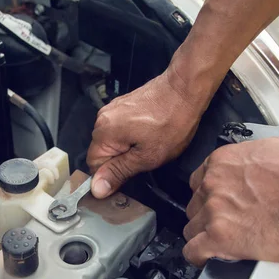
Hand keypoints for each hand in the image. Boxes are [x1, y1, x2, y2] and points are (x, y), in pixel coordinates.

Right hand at [87, 70, 206, 198]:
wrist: (184, 89)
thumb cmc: (171, 123)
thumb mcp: (147, 157)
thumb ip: (118, 173)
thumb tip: (96, 189)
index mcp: (104, 133)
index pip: (94, 166)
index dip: (110, 177)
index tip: (129, 178)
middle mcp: (102, 119)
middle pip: (102, 153)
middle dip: (120, 161)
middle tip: (144, 159)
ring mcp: (112, 109)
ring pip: (112, 141)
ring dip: (127, 149)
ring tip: (149, 145)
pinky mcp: (123, 105)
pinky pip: (120, 129)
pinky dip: (131, 136)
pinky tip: (149, 134)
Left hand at [183, 138, 278, 266]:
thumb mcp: (273, 149)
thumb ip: (250, 157)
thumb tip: (252, 164)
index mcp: (222, 162)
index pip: (199, 179)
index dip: (209, 194)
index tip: (217, 201)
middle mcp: (213, 184)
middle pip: (195, 204)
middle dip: (208, 214)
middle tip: (227, 222)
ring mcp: (213, 211)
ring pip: (192, 228)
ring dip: (205, 235)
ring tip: (222, 241)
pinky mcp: (219, 237)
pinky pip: (193, 251)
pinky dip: (199, 256)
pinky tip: (208, 257)